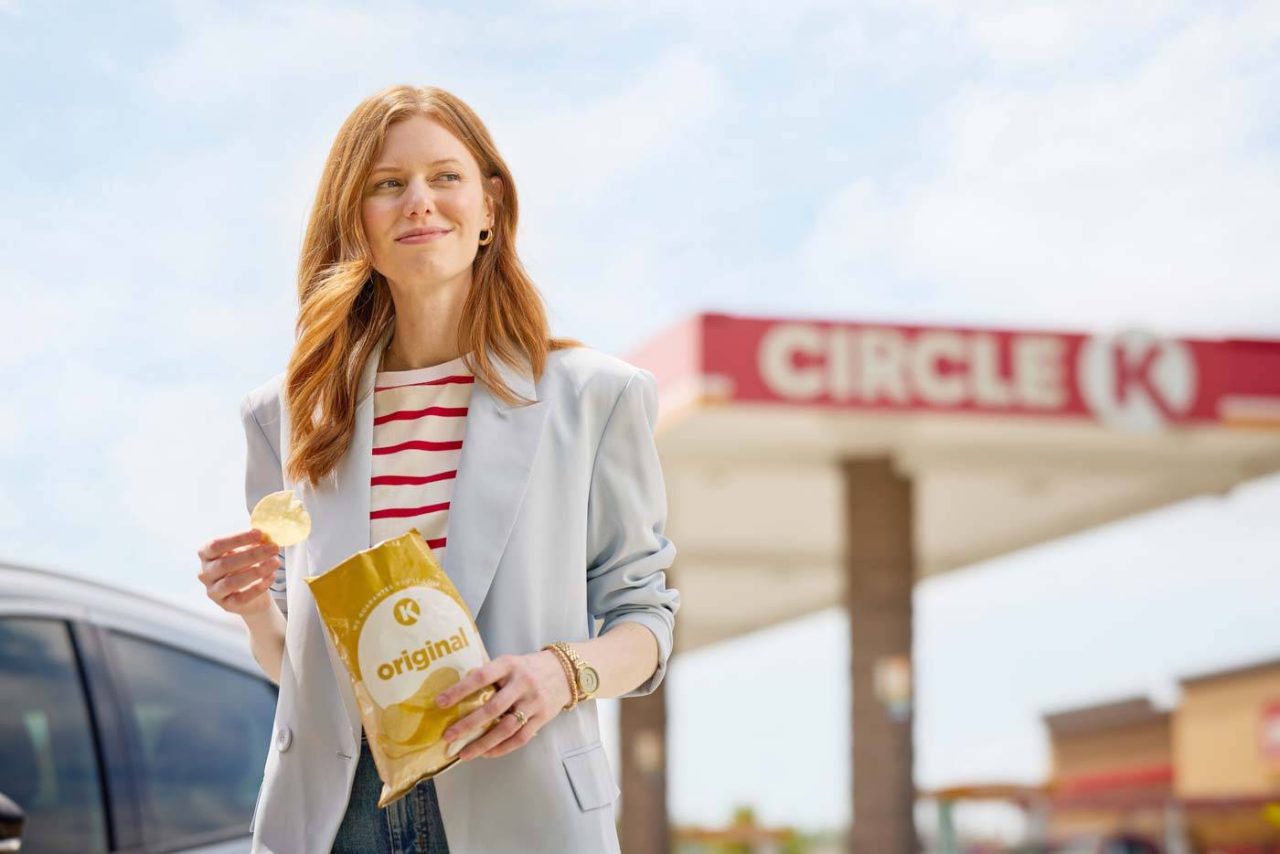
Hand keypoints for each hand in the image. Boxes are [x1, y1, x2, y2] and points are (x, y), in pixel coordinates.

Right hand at [196, 529, 280, 616]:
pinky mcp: (226, 605)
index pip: (215, 545)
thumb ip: (253, 542)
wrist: (252, 595)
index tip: (259, 533)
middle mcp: (206, 573)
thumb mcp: (247, 550)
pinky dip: (258, 587)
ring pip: (231, 582)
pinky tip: (271, 577)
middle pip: (224, 563)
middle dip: (252, 554)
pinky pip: (242, 597)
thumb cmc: (246, 566)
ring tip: (275, 562)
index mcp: (206, 555)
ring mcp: (214, 591)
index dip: (237, 538)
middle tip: (273, 548)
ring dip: (256, 571)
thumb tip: (267, 534)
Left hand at [436, 651, 575, 760]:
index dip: (460, 690)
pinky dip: (502, 748)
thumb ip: (490, 676)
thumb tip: (458, 694)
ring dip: (483, 743)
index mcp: (509, 665)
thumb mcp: (510, 663)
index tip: (440, 702)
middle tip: (448, 736)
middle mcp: (522, 683)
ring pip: (506, 728)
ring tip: (463, 753)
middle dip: (468, 724)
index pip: (482, 676)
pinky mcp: (542, 717)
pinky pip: (520, 738)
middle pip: (493, 708)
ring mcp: (533, 702)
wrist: (566, 671)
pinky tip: (486, 753)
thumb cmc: (528, 668)